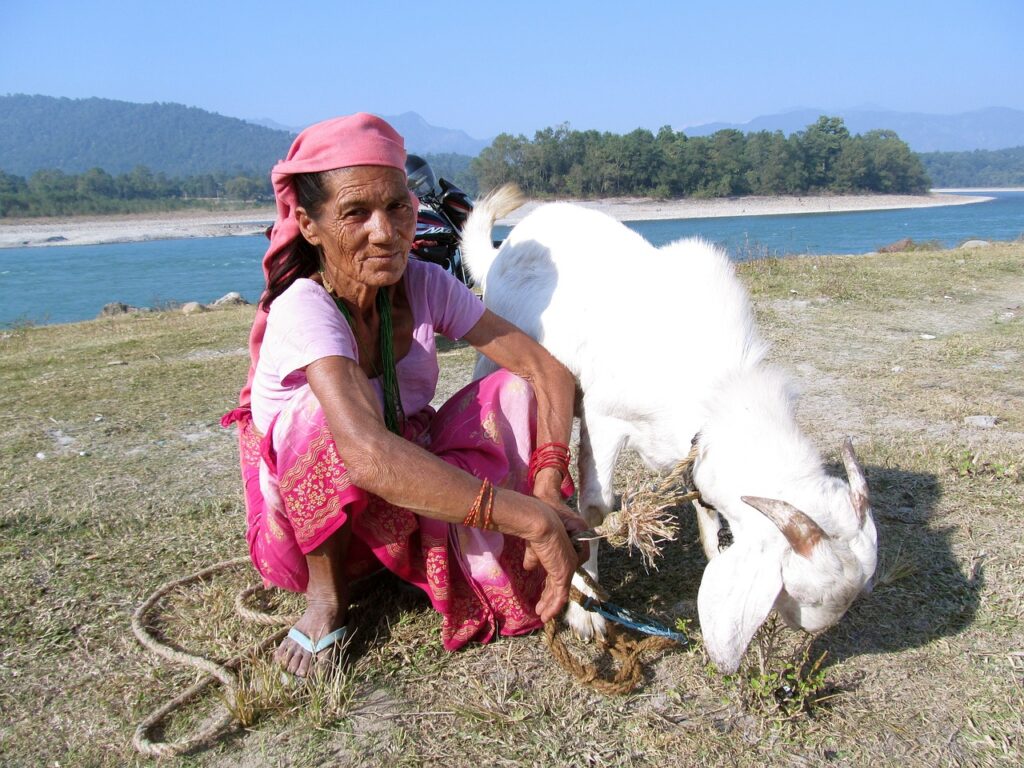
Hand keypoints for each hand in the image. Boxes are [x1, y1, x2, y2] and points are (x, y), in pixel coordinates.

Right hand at [519, 498, 585, 623]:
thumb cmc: (537, 529)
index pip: (557, 571)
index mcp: (563, 552)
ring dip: (549, 605)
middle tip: (540, 607)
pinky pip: (560, 596)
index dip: (549, 584)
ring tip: (541, 615)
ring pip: (559, 592)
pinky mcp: (565, 574)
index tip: (541, 593)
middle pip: (559, 583)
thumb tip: (528, 567)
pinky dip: (553, 607)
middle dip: (548, 596)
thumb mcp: (534, 547)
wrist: (542, 523)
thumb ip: (533, 558)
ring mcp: (568, 567)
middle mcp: (569, 560)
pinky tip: (545, 616)